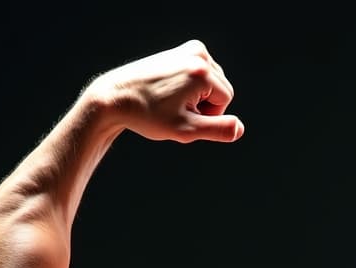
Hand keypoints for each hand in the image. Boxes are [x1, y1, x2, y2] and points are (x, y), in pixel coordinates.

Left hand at [85, 40, 243, 142]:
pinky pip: (201, 74)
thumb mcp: (185, 130)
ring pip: (211, 82)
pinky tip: (169, 90)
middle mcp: (197, 54)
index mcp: (201, 71)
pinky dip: (190, 85)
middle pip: (221, 88)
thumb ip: (218, 130)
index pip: (226, 99)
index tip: (181, 115)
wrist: (115, 97)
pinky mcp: (180, 50)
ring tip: (170, 99)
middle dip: (203, 104)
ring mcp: (188, 49)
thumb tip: (240, 128)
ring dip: (196, 96)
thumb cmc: (148, 115)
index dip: (208, 115)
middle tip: (174, 108)